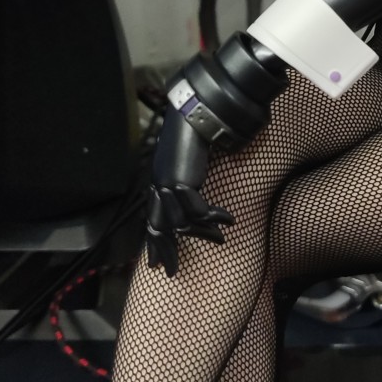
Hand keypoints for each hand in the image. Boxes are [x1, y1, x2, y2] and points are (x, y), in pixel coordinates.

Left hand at [143, 36, 286, 274]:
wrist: (196, 112)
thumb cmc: (197, 131)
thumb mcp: (190, 159)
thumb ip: (189, 176)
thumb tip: (195, 191)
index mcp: (159, 179)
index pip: (154, 215)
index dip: (155, 238)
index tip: (157, 258)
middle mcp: (159, 184)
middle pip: (159, 225)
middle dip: (165, 249)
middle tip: (170, 270)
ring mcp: (168, 184)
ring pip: (182, 222)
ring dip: (204, 233)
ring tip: (221, 239)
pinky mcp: (183, 182)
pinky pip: (199, 210)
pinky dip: (214, 218)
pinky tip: (228, 220)